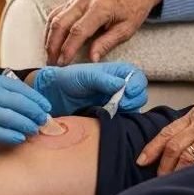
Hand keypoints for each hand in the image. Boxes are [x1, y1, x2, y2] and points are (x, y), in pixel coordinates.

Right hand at [0, 72, 51, 147]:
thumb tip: (15, 100)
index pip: (16, 86)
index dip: (33, 97)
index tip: (43, 105)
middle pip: (18, 101)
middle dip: (35, 111)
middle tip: (45, 119)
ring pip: (12, 117)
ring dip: (27, 124)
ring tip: (36, 129)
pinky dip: (12, 135)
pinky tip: (20, 138)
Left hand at [33, 63, 147, 116]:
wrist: (53, 95)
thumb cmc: (68, 79)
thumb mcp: (85, 76)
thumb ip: (103, 79)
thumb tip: (122, 85)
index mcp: (116, 73)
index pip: (136, 77)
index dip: (137, 85)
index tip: (128, 92)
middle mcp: (119, 87)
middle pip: (139, 94)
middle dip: (134, 100)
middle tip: (120, 105)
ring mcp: (115, 102)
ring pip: (133, 108)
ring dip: (128, 111)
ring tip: (113, 112)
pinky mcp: (109, 116)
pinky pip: (122, 120)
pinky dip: (121, 121)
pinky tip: (111, 120)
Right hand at [44, 0, 162, 65]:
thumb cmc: (132, 10)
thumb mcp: (126, 30)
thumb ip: (107, 43)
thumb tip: (91, 60)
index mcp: (100, 8)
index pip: (78, 30)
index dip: (68, 48)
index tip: (62, 64)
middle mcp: (84, 0)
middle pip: (60, 23)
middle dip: (53, 46)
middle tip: (52, 64)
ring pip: (54, 18)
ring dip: (49, 38)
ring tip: (49, 56)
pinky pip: (56, 13)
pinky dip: (51, 29)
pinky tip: (51, 42)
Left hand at [136, 83, 193, 175]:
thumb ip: (192, 125)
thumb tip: (174, 142)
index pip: (167, 132)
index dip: (152, 148)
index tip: (142, 160)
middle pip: (174, 147)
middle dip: (164, 165)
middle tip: (158, 177)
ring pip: (189, 157)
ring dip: (178, 171)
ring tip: (172, 181)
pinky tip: (193, 178)